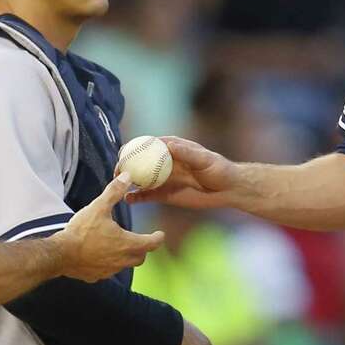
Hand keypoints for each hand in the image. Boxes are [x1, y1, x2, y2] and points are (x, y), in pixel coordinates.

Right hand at [57, 174, 163, 281]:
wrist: (61, 254)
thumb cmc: (82, 231)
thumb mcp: (98, 207)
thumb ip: (114, 192)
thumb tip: (127, 177)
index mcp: (126, 243)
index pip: (151, 243)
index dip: (157, 238)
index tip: (159, 234)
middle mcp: (121, 260)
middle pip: (140, 257)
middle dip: (142, 249)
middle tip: (140, 240)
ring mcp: (109, 270)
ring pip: (125, 265)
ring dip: (126, 257)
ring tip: (119, 247)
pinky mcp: (97, 276)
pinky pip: (108, 271)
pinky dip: (109, 264)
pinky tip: (100, 256)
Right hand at [125, 137, 239, 208]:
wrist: (227, 190)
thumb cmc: (218, 170)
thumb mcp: (204, 160)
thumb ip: (187, 153)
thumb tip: (167, 144)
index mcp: (172, 149)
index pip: (148, 145)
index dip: (134, 148)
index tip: (123, 153)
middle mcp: (164, 163)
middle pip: (139, 162)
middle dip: (125, 166)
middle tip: (116, 173)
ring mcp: (163, 178)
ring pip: (140, 179)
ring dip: (127, 182)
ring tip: (117, 187)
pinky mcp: (165, 194)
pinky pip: (147, 195)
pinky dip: (136, 197)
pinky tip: (128, 200)